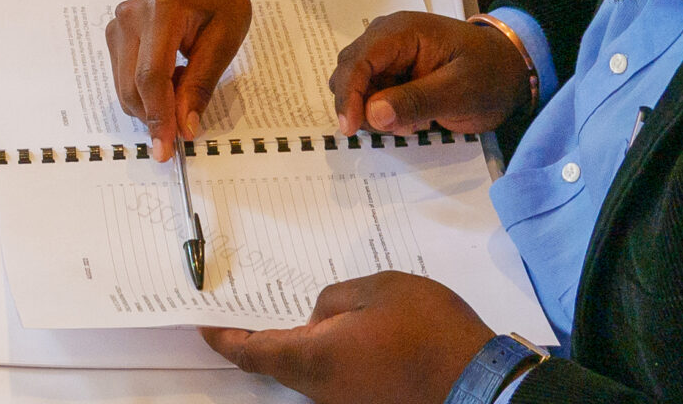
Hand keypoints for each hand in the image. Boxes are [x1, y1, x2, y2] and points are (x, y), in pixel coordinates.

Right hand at [107, 0, 251, 157]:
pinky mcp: (113, 34)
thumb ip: (202, 82)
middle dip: (155, 117)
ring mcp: (116, 26)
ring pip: (124, 88)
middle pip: (131, 88)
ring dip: (151, 105)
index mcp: (162, 12)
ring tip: (183, 90)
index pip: (152, 76)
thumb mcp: (226, 37)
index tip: (168, 150)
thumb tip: (186, 127)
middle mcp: (129, 18)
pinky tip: (169, 79)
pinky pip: (123, 78)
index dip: (159, 116)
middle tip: (185, 128)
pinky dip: (145, 92)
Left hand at [199, 272, 497, 403]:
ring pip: (311, 371)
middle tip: (253, 309)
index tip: (204, 327)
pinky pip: (338, 378)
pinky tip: (351, 332)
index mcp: (312, 357)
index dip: (224, 339)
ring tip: (312, 312)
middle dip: (264, 338)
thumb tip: (321, 316)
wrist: (479, 385)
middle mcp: (322, 389)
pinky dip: (332, 356)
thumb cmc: (429, 333)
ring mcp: (347, 401)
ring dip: (304, 346)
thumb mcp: (378, 291)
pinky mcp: (371, 403)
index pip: (253, 352)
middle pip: (279, 364)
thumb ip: (336, 299)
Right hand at [329, 11, 532, 135]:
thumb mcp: (459, 91)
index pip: (358, 60)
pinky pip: (370, 97)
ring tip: (411, 123)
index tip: (350, 127)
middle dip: (360, 105)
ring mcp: (387, 56)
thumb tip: (372, 115)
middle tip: (397, 128)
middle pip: (349, 73)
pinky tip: (411, 120)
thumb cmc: (491, 74)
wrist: (510, 72)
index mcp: (401, 32)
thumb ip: (416, 101)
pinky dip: (382, 114)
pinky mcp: (391, 74)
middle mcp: (386, 38)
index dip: (349, 94)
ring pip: (355, 88)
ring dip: (372, 112)